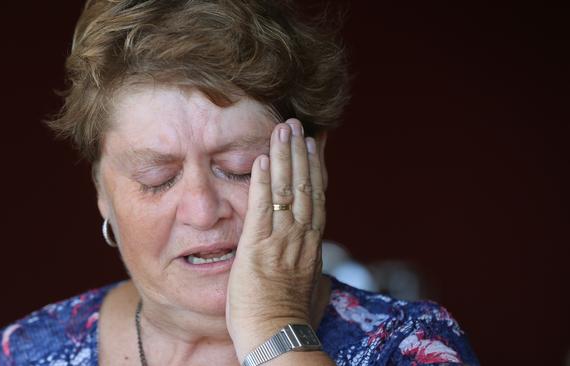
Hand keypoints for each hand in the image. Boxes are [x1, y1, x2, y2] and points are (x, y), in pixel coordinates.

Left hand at [226, 119, 325, 359]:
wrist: (278, 336)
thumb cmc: (286, 316)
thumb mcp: (303, 283)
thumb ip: (304, 261)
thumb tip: (308, 255)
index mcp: (311, 243)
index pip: (316, 196)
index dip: (315, 167)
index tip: (314, 144)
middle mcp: (301, 236)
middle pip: (304, 186)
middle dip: (299, 153)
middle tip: (295, 125)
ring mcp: (281, 240)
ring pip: (286, 190)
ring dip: (284, 157)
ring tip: (282, 130)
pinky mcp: (258, 247)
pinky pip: (262, 207)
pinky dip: (263, 181)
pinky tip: (262, 159)